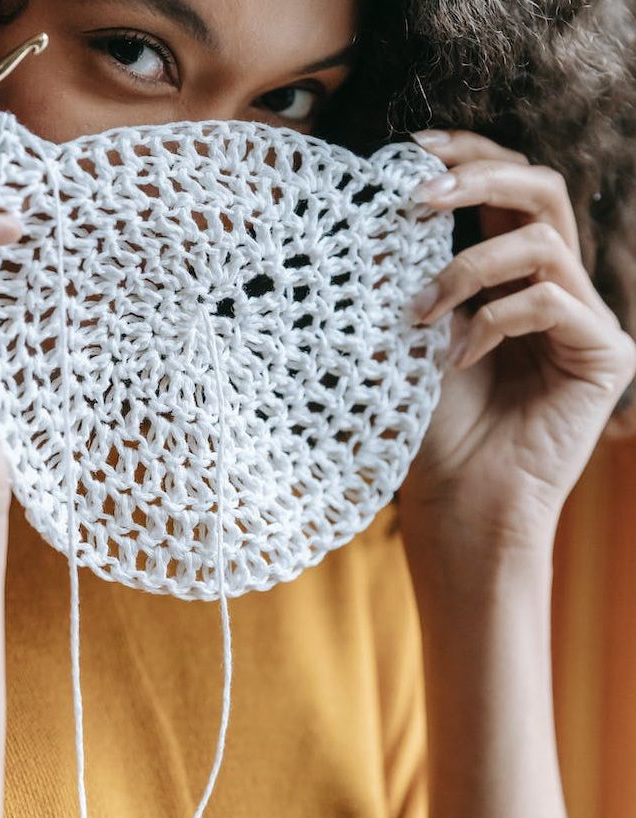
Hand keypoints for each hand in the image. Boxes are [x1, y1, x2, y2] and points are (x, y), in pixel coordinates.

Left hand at [402, 130, 635, 548]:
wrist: (454, 497)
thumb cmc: (426, 421)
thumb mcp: (406, 333)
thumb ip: (409, 271)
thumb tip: (382, 201)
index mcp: (507, 274)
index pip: (504, 187)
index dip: (466, 153)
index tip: (409, 149)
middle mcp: (553, 285)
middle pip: (541, 187)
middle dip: (477, 175)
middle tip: (417, 196)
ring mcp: (584, 318)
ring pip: (544, 240)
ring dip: (469, 267)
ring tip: (421, 312)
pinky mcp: (606, 354)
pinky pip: (553, 301)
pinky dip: (494, 321)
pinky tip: (458, 359)